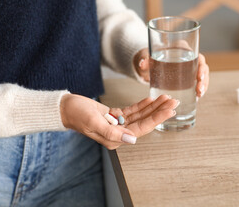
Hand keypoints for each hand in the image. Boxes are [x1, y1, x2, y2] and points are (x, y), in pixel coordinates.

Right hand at [60, 94, 177, 149]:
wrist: (64, 107)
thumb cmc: (75, 114)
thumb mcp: (93, 122)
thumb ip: (112, 132)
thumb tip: (133, 139)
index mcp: (115, 138)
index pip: (142, 128)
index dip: (157, 118)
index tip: (170, 110)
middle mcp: (118, 133)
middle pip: (145, 122)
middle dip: (160, 111)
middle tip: (174, 101)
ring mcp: (117, 124)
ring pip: (140, 115)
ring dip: (153, 106)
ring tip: (166, 98)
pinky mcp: (114, 116)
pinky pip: (132, 111)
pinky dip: (142, 105)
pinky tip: (151, 99)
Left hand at [133, 47, 209, 97]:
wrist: (150, 64)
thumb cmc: (151, 58)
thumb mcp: (147, 58)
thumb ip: (145, 61)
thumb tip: (142, 64)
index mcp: (181, 47)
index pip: (195, 53)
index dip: (199, 63)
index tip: (198, 75)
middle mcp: (189, 56)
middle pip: (201, 66)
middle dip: (203, 78)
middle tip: (199, 89)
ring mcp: (190, 67)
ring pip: (202, 74)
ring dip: (203, 84)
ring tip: (200, 94)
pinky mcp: (189, 76)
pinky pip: (197, 82)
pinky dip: (199, 89)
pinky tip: (198, 96)